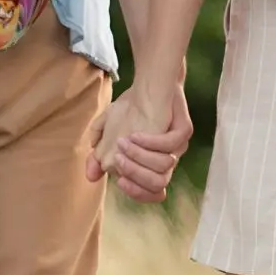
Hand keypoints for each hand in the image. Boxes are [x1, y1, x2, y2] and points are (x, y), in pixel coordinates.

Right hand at [85, 82, 191, 203]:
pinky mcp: (184, 130)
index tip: (119, 181)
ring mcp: (178, 146)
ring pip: (165, 166)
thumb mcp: (108, 129)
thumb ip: (99, 153)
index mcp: (152, 165)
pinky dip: (151, 142)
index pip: (150, 192)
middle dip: (135, 174)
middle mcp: (167, 159)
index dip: (136, 192)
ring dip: (141, 157)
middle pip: (158, 184)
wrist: (150, 82)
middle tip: (117, 159)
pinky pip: (171, 144)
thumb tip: (91, 176)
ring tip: (123, 142)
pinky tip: (135, 134)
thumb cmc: (131, 108)